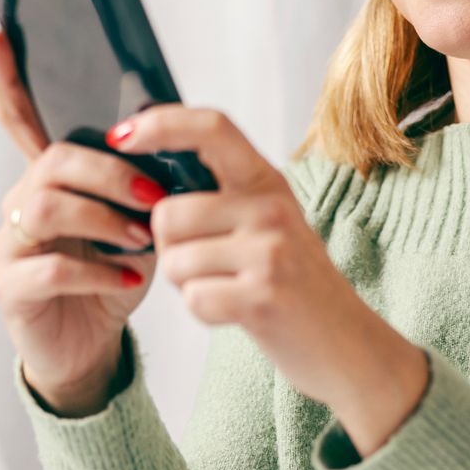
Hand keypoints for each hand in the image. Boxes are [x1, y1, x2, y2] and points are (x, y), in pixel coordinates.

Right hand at [0, 28, 164, 415]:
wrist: (93, 348)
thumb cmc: (114, 277)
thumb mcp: (137, 223)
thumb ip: (143, 183)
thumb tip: (171, 140)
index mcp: (49, 179)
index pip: (20, 120)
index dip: (5, 79)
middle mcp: (19, 203)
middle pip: (51, 162)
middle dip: (108, 172)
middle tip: (154, 198)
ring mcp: (9, 245)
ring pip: (44, 207)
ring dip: (103, 218)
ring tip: (144, 239)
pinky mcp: (11, 289)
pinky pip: (49, 268)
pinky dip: (98, 272)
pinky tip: (129, 279)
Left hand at [105, 105, 428, 453]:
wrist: (348, 346)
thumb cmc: (294, 285)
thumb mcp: (269, 223)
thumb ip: (223, 195)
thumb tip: (147, 176)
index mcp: (268, 181)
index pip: (211, 127)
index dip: (160, 124)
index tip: (121, 135)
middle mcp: (270, 208)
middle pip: (168, 213)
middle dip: (168, 248)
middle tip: (206, 265)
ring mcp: (269, 252)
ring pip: (174, 261)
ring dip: (187, 285)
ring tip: (228, 288)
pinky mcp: (262, 297)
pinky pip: (193, 299)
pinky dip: (204, 313)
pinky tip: (236, 312)